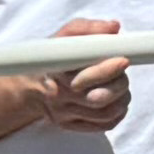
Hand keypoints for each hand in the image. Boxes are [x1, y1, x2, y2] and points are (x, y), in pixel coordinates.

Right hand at [42, 19, 132, 133]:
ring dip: (122, 98)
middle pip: (99, 98)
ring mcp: (64, 114)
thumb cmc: (52, 58)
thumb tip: (113, 27)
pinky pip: (105, 124)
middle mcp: (58, 97)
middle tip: (122, 71)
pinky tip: (116, 100)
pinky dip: (119, 112)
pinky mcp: (71, 125)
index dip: (108, 70)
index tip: (123, 59)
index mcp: (55, 72)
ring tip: (120, 85)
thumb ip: (87, 29)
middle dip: (120, 83)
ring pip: (106, 113)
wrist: (30, 85)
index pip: (84, 77)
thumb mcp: (63, 38)